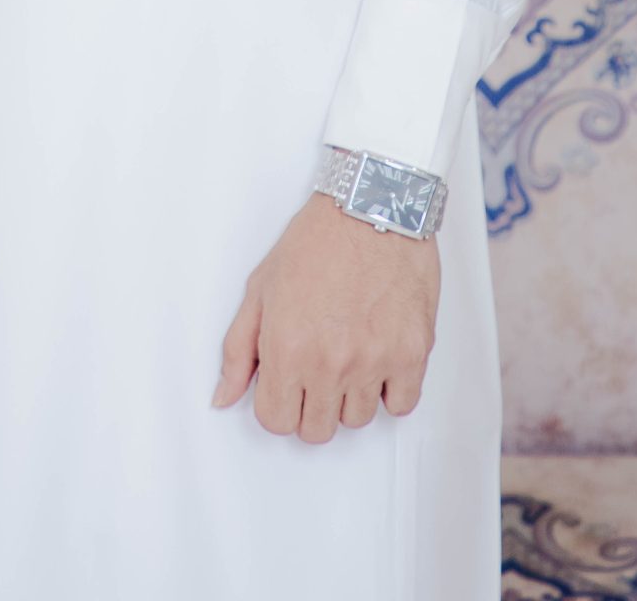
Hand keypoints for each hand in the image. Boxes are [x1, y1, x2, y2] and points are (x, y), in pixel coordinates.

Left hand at [211, 189, 439, 441]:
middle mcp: (330, 363)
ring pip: (357, 420)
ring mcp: (374, 361)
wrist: (372, 205)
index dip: (277, 402)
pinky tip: (379, 358)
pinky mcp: (412, 353)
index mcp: (287, 348)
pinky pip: (401, 404)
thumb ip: (238, 349)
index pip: (276, 421)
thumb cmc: (317, 241)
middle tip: (317, 367)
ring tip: (349, 353)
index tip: (286, 381)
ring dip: (350, 395)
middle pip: (316, 430)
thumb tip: (224, 397)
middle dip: (310, 403)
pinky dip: (390, 389)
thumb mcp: (261, 287)